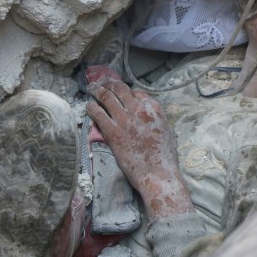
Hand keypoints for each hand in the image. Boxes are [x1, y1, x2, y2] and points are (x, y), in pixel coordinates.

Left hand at [86, 78, 193, 218]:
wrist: (157, 173)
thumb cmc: (166, 156)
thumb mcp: (168, 130)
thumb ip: (159, 118)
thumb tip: (152, 115)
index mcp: (154, 108)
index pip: (137, 92)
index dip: (127, 92)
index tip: (120, 93)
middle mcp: (138, 109)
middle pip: (120, 89)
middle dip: (109, 84)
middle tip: (102, 84)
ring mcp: (124, 120)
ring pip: (107, 96)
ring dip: (97, 90)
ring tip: (91, 88)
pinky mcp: (112, 132)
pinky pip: (98, 113)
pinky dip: (91, 107)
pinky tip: (88, 106)